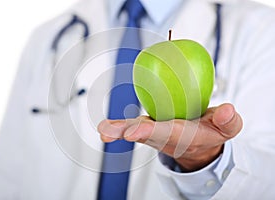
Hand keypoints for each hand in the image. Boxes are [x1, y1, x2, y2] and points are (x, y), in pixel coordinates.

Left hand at [98, 103, 242, 171]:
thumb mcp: (227, 129)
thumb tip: (226, 110)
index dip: (150, 131)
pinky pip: (131, 123)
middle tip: (108, 132)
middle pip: (143, 133)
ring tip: (104, 129)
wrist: (196, 143)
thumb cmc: (208, 133)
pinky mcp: (145, 125)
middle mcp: (161, 135)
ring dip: (117, 129)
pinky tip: (106, 125)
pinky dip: (118, 124)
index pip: (165, 132)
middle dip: (127, 132)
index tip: (135, 131)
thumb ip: (228, 121)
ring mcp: (151, 131)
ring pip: (132, 129)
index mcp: (180, 136)